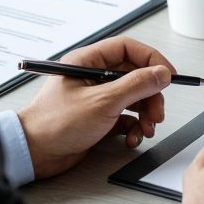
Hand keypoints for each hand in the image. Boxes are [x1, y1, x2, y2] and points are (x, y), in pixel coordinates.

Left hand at [17, 37, 174, 179]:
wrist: (34, 154)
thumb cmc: (54, 124)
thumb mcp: (103, 102)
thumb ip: (136, 85)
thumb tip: (161, 73)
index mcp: (88, 62)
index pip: (128, 49)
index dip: (151, 59)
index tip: (168, 74)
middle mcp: (93, 77)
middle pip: (135, 76)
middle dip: (151, 94)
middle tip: (157, 112)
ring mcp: (96, 98)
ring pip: (133, 98)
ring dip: (145, 114)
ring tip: (147, 128)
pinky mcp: (98, 118)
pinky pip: (126, 117)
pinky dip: (134, 127)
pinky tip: (132, 138)